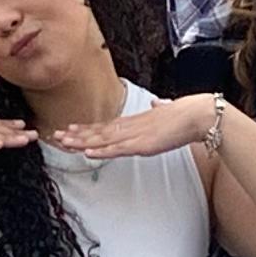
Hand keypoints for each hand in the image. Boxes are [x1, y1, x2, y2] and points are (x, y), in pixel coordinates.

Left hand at [49, 91, 222, 161]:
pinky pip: (117, 150)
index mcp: (137, 121)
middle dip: (77, 134)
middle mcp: (132, 126)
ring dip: (82, 142)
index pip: (107, 126)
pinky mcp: (142, 145)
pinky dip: (101, 151)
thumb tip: (157, 103)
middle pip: (99, 132)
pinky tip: (87, 153)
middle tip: (55, 135)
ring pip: (103, 140)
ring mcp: (136, 135)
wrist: (200, 114)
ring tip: (63, 142)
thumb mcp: (169, 110)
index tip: (71, 129)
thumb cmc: (188, 112)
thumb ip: (160, 108)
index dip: (88, 129)